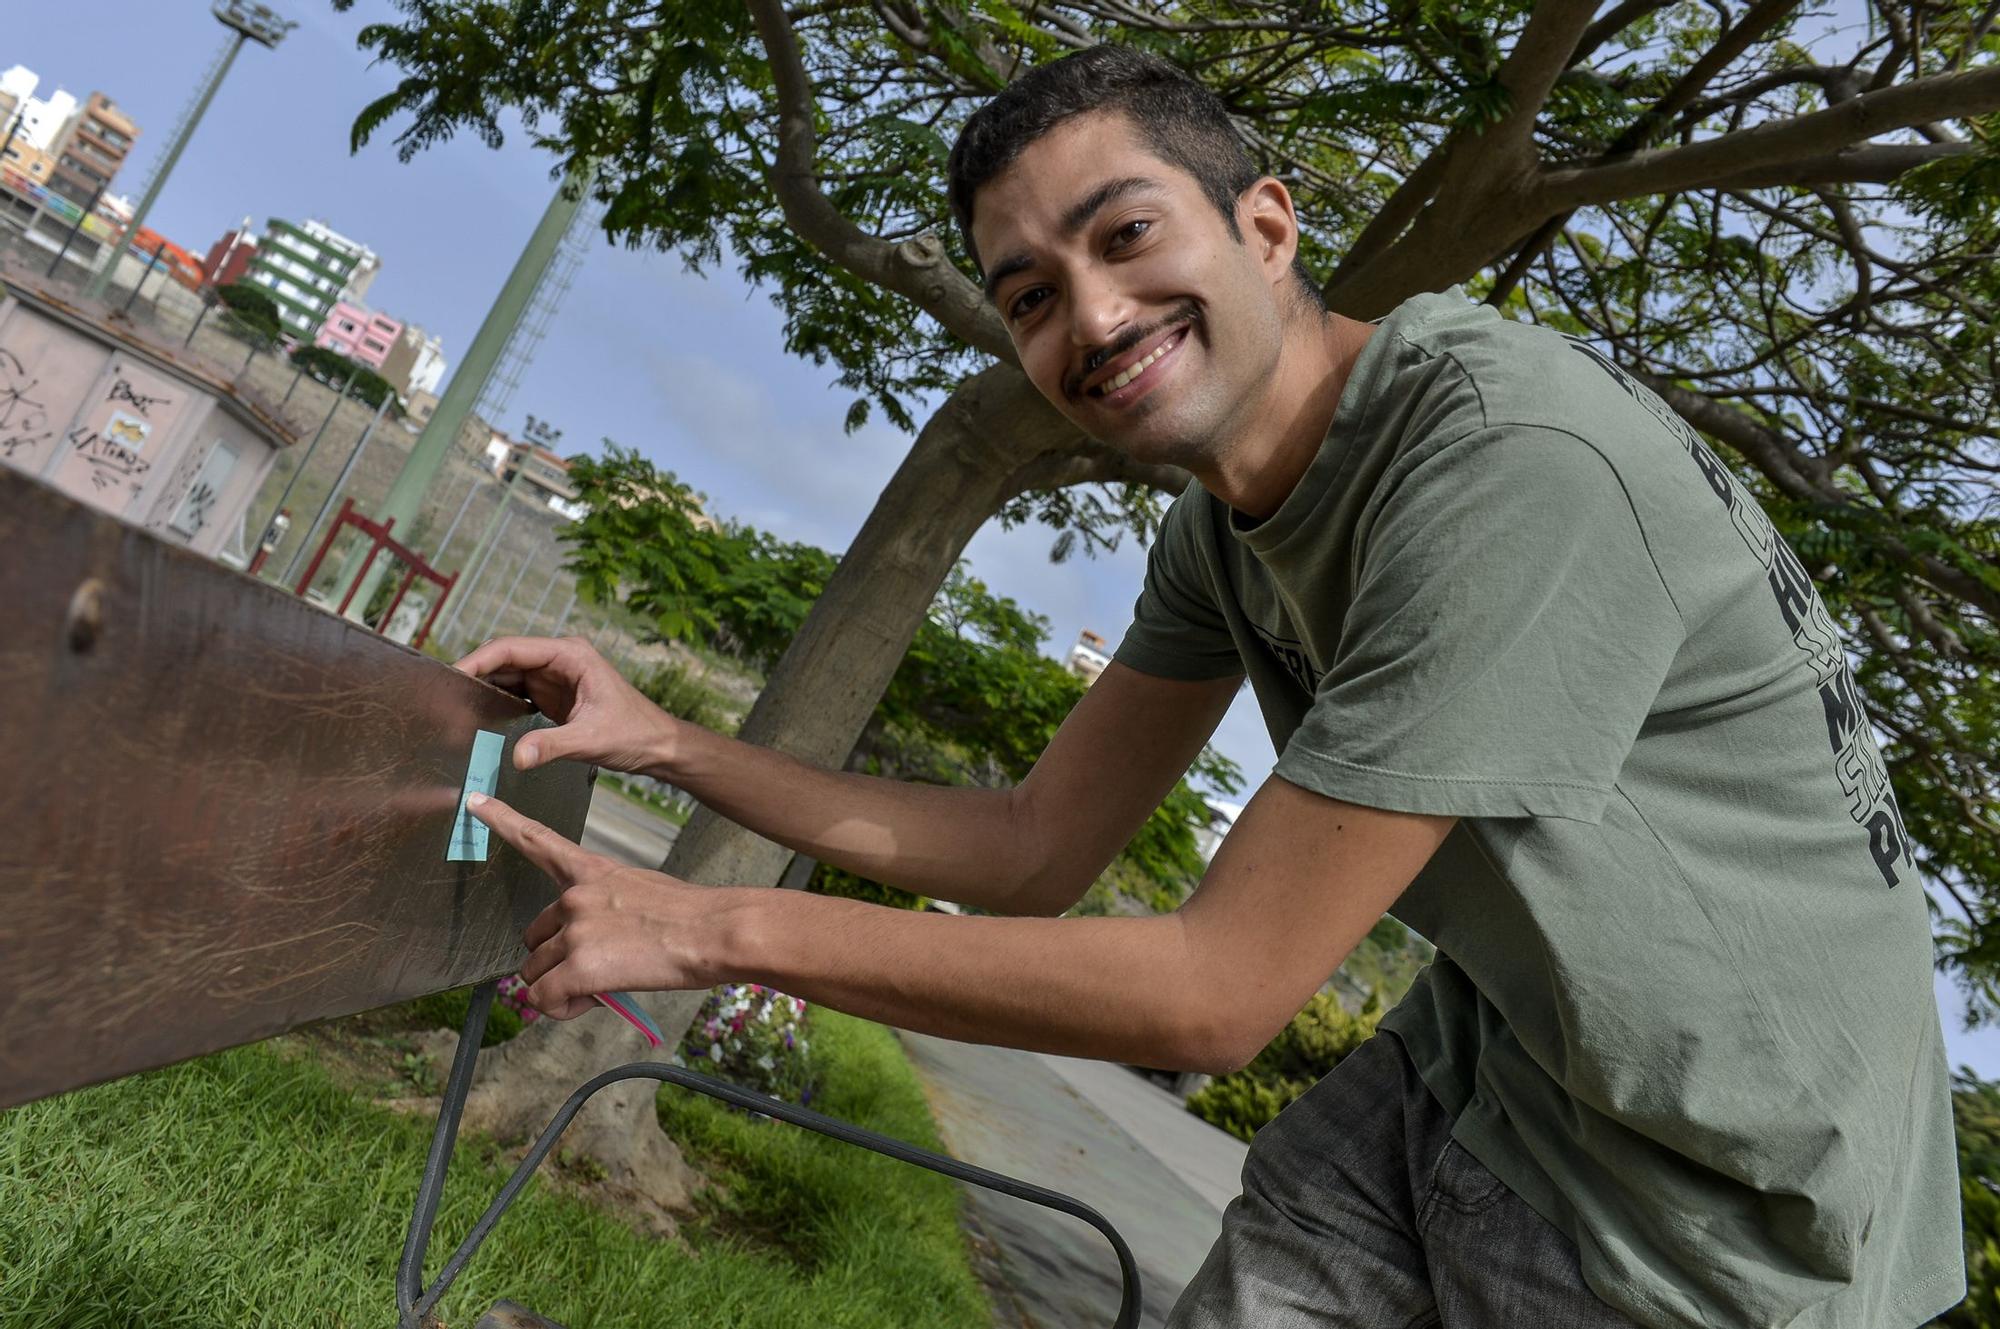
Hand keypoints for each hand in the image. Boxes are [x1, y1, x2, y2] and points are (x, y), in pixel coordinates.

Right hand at [453, 635, 684, 775]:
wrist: (658, 745)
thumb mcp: (591, 739)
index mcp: (570, 655)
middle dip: (475, 674)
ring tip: (453, 707)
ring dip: (484, 689)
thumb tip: (516, 758)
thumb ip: (552, 746)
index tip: (452, 677)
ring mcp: (555, 676)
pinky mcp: (553, 696)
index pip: (511, 648)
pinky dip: (497, 703)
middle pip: (504, 659)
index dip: (478, 660)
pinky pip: (517, 693)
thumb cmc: (635, 733)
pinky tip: (478, 719)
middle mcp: (560, 659)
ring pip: (508, 676)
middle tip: (443, 697)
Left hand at [469, 792, 722, 1018]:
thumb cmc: (692, 916)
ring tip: (600, 989)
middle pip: (533, 938)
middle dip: (553, 962)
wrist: (714, 930)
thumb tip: (596, 948)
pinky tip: (592, 1001)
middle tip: (593, 973)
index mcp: (592, 872)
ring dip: (559, 988)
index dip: (503, 821)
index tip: (475, 803)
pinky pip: (544, 998)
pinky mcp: (581, 966)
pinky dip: (562, 1008)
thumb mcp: (643, 893)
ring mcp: (576, 931)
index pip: (539, 841)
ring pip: (535, 973)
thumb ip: (606, 911)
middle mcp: (575, 896)